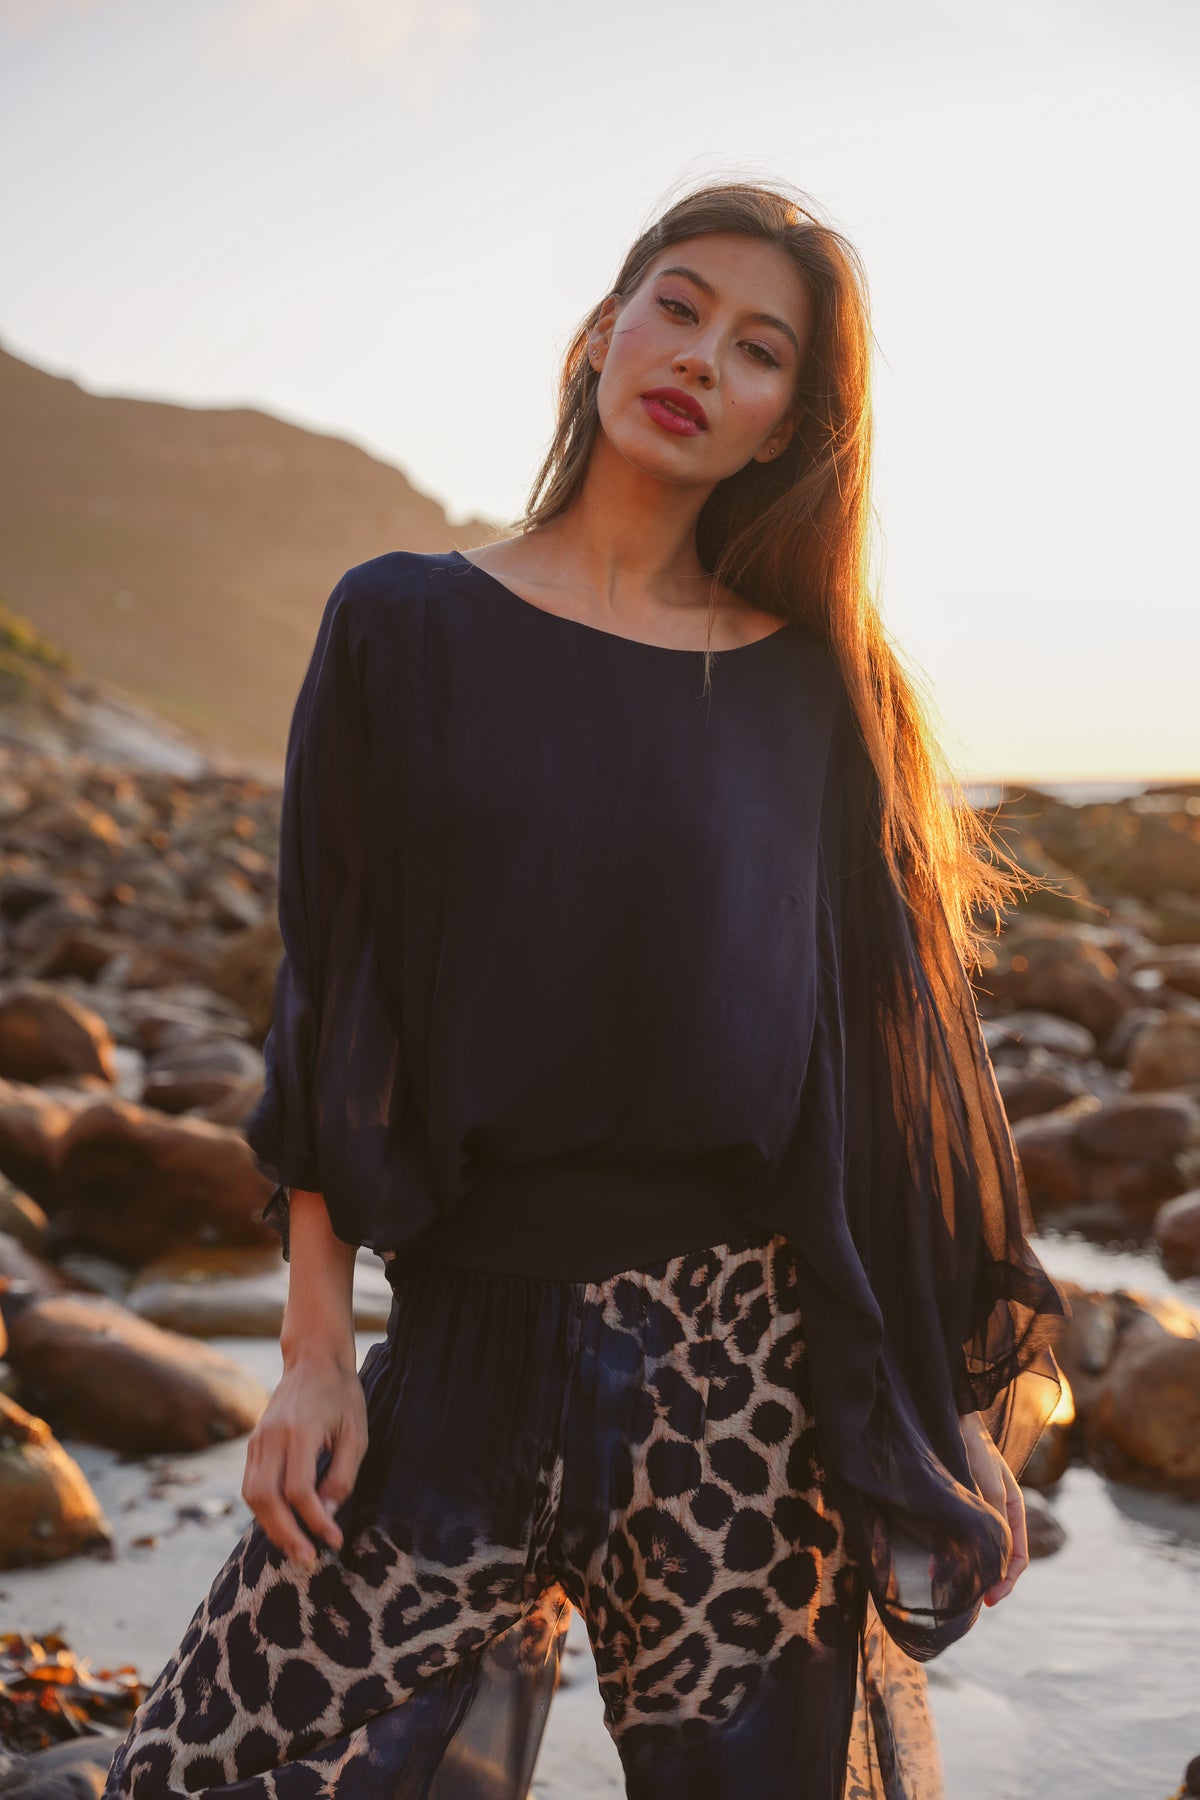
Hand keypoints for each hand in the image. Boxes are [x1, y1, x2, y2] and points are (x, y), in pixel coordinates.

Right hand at [241, 1353, 367, 1567]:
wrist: (312, 1360)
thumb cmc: (341, 1395)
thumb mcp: (356, 1432)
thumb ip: (342, 1475)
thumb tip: (325, 1516)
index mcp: (300, 1431)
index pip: (299, 1489)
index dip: (315, 1520)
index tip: (334, 1540)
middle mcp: (272, 1437)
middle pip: (267, 1498)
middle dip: (286, 1535)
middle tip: (308, 1560)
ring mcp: (257, 1440)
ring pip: (253, 1496)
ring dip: (272, 1528)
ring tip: (296, 1550)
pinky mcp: (253, 1445)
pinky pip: (251, 1486)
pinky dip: (265, 1511)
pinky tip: (284, 1525)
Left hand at [960, 1411, 1027, 1605]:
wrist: (950, 1415)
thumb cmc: (974, 1449)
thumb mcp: (989, 1488)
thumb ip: (992, 1522)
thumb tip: (989, 1560)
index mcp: (1013, 1510)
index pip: (1018, 1558)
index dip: (1006, 1583)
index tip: (988, 1601)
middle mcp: (996, 1512)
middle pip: (996, 1557)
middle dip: (981, 1580)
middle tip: (961, 1598)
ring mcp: (975, 1507)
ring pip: (974, 1547)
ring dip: (962, 1566)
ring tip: (944, 1581)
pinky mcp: (954, 1501)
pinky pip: (957, 1533)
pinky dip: (949, 1548)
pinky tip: (933, 1556)